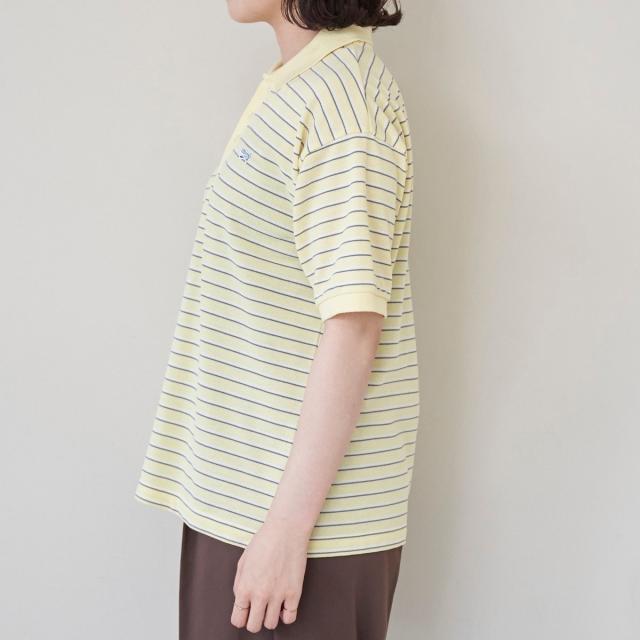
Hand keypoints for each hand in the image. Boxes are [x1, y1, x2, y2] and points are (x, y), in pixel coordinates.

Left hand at [230, 518, 308, 632]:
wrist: (286, 530)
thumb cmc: (263, 541)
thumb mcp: (243, 561)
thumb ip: (239, 584)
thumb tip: (242, 600)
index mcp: (244, 588)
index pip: (238, 620)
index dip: (241, 617)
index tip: (246, 612)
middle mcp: (260, 595)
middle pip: (254, 626)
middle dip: (254, 620)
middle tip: (259, 609)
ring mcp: (278, 595)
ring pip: (271, 624)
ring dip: (270, 616)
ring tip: (272, 604)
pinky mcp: (295, 593)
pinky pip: (290, 618)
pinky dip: (286, 615)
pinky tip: (284, 604)